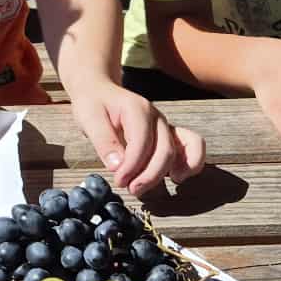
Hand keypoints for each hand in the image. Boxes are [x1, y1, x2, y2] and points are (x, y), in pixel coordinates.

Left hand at [69, 81, 204, 195]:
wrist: (99, 91)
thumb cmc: (93, 104)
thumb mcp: (89, 119)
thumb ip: (103, 141)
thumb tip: (117, 166)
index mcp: (138, 109)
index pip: (142, 142)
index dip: (132, 166)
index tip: (118, 180)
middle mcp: (156, 117)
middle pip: (165, 150)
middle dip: (149, 175)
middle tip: (131, 189)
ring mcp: (165, 126)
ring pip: (181, 150)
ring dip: (167, 172)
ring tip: (151, 188)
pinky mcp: (168, 135)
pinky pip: (192, 146)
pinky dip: (191, 163)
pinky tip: (176, 177)